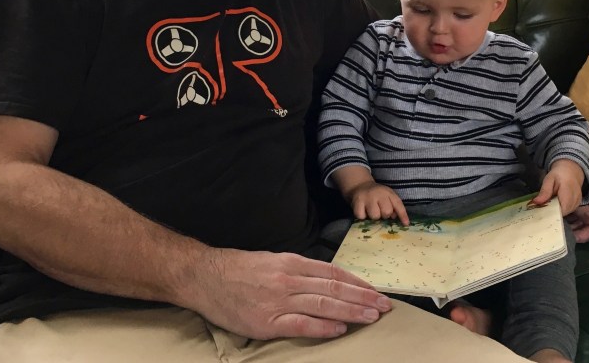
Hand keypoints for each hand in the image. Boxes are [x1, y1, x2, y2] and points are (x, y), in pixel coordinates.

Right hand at [188, 248, 392, 339]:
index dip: (357, 282)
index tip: (375, 291)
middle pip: (334, 288)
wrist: (203, 276)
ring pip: (324, 304)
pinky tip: (340, 328)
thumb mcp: (271, 260)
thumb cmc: (237, 269)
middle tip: (385, 306)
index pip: (333, 272)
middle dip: (363, 297)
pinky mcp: (267, 321)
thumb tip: (324, 282)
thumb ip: (297, 270)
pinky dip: (323, 327)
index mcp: (291, 262)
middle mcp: (289, 278)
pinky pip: (301, 324)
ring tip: (372, 316)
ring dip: (352, 310)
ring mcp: (278, 300)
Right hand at [347, 181, 409, 225]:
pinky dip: (362, 216)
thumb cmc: (377, 194)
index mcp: (388, 193)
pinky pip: (362, 216)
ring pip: (374, 216)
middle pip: (386, 212)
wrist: (360, 185)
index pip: (398, 204)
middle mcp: (378, 194)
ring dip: (373, 217)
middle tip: (380, 211)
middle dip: (384, 215)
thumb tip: (394, 217)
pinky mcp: (357, 202)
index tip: (406, 224)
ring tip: (371, 211)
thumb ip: (395, 206)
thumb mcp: (388, 196)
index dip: (403, 215)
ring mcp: (367, 197)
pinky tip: (363, 211)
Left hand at [530, 158, 583, 214]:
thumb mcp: (549, 179)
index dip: (551, 213)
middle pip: (563, 212)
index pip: (562, 209)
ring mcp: (577, 203)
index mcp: (568, 192)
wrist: (571, 171)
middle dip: (552, 213)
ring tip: (547, 206)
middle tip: (541, 209)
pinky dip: (560, 209)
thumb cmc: (559, 175)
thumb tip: (536, 202)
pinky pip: (568, 211)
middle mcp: (575, 199)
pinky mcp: (576, 204)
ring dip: (556, 211)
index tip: (541, 212)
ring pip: (565, 213)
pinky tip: (554, 205)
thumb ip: (545, 191)